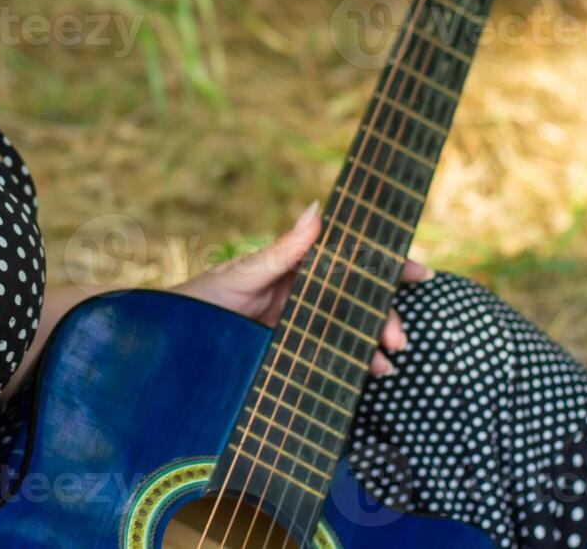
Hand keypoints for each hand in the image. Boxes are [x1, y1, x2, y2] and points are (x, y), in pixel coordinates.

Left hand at [169, 199, 435, 377]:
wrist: (168, 343)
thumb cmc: (202, 299)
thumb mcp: (243, 273)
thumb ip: (283, 250)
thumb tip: (318, 208)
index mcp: (297, 268)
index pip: (350, 261)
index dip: (387, 266)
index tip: (419, 273)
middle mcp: (304, 297)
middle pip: (357, 302)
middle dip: (384, 317)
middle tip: (397, 338)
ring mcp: (300, 329)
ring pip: (347, 333)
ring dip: (370, 347)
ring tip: (382, 366)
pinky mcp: (291, 359)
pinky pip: (327, 360)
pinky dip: (349, 368)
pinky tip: (365, 378)